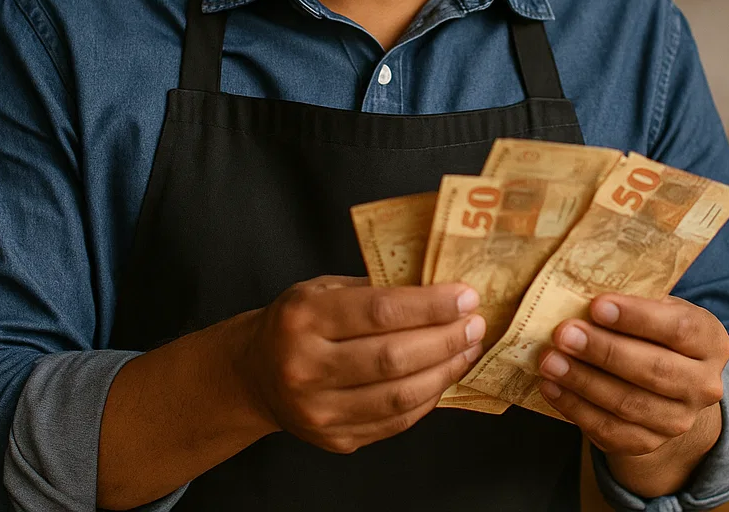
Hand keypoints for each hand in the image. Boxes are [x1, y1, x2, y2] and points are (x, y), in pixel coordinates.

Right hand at [235, 275, 485, 453]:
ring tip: (467, 350)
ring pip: (398, 397)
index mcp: (303, 319)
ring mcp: (318, 410)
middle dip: (445, 339)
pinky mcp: (334, 439)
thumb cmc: (296, 323)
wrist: (253, 375)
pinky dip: (426, 399)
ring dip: (444, 372)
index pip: (380, 312)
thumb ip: (375, 290)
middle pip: (393, 358)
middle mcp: (305, 367)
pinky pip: (394, 423)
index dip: (430, 305)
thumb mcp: (322, 290)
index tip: (466, 297)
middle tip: (474, 325)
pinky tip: (442, 377)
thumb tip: (441, 289)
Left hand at [536, 294, 728, 496]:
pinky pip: (610, 431)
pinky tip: (552, 387)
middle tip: (564, 334)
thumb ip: (635, 301)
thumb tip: (584, 292)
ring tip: (550, 360)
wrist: (671, 387)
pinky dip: (576, 409)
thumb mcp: (660, 309)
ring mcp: (680, 420)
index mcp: (712, 342)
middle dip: (604, 351)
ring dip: (583, 381)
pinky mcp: (650, 443)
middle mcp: (704, 385)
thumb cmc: (657, 334)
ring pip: (629, 403)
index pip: (679, 329)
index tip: (596, 306)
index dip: (637, 317)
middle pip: (654, 369)